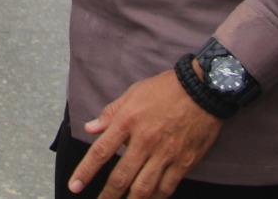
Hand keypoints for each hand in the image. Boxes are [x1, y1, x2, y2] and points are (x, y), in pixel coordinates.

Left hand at [69, 69, 223, 198]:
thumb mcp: (133, 94)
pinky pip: (166, 187)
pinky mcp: (184, 162)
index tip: (74, 186)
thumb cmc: (165, 90)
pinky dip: (155, 198)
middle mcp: (145, 140)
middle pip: (121, 176)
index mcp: (128, 121)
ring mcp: (166, 153)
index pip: (101, 151)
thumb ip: (110, 113)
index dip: (85, 171)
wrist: (203, 90)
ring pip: (144, 188)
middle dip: (108, 195)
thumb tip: (89, 129)